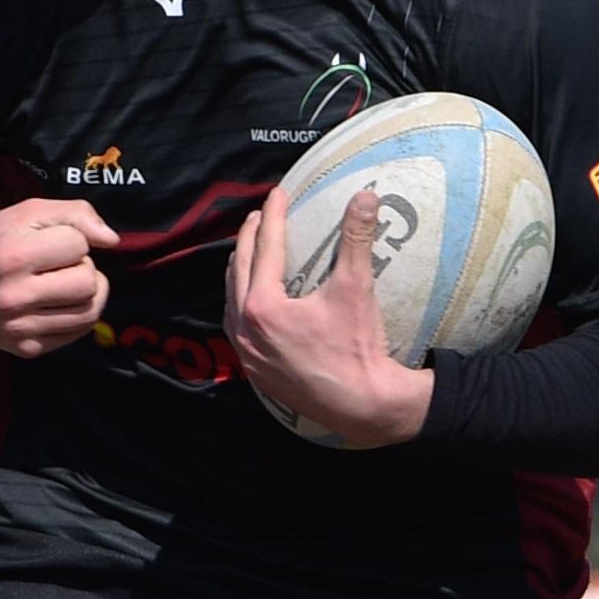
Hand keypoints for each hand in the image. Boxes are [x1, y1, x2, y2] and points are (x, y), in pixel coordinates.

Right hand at [0, 198, 115, 355]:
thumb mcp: (22, 214)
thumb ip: (72, 214)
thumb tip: (112, 239)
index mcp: (13, 255)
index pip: (78, 244)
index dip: (72, 237)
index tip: (51, 240)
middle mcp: (16, 296)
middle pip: (89, 281)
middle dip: (82, 265)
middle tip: (59, 262)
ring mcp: (21, 327)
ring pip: (90, 311)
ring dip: (87, 291)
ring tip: (66, 280)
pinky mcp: (27, 348)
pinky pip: (78, 332)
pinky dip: (79, 313)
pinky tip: (61, 301)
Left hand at [227, 187, 432, 450]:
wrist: (362, 405)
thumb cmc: (357, 347)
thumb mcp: (356, 288)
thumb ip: (356, 238)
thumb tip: (366, 195)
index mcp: (262, 305)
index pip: (265, 248)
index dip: (272, 216)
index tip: (278, 193)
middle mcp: (245, 329)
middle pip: (239, 270)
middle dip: (249, 238)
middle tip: (259, 215)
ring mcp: (248, 353)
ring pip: (232, 300)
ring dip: (240, 270)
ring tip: (251, 250)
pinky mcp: (256, 371)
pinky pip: (237, 327)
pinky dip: (241, 303)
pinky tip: (252, 299)